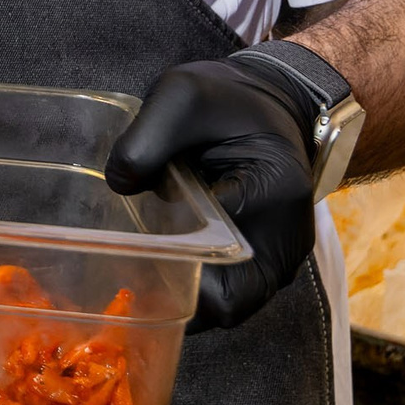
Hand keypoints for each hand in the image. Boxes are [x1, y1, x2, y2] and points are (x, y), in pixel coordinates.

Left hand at [106, 54, 323, 329]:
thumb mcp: (180, 96)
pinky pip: (229, 294)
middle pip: (230, 304)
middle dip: (178, 298)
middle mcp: (285, 240)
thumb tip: (120, 185)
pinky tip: (160, 266)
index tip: (139, 257)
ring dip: (186, 297)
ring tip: (140, 273)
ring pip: (229, 307)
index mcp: (272, 194)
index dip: (178, 272)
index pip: (225, 262)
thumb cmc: (228, 99)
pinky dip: (196, 288)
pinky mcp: (264, 261)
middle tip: (131, 278)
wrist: (269, 103)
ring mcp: (278, 257)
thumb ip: (145, 140)